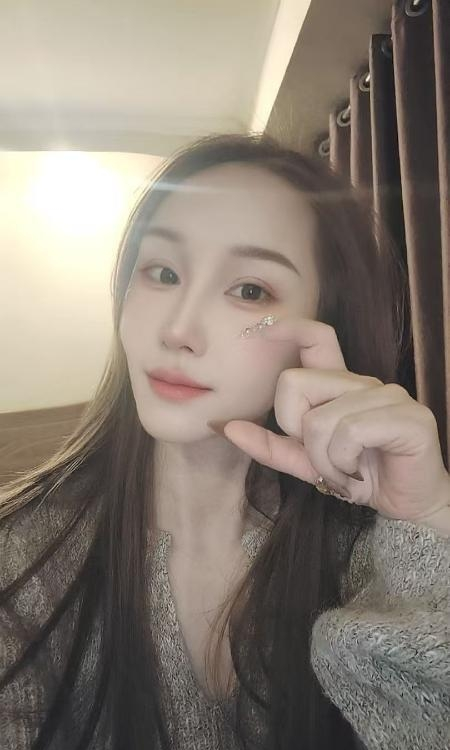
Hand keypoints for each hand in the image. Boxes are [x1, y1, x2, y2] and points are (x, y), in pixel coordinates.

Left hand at [217, 317, 449, 523]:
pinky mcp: (408, 417)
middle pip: (295, 383)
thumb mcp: (307, 463)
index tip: (259, 331)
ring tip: (344, 473)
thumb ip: (270, 445)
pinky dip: (343, 463)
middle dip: (296, 430)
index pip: (316, 338)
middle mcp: (364, 383)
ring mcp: (388, 396)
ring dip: (324, 460)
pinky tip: (357, 474)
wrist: (408, 508)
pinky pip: (349, 432)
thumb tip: (227, 427)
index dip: (288, 328)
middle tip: (322, 458)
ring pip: (320, 419)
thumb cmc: (360, 478)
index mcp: (341, 387)